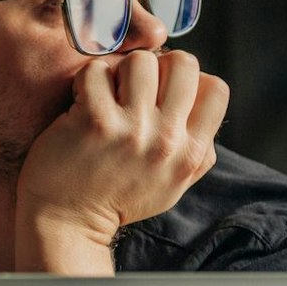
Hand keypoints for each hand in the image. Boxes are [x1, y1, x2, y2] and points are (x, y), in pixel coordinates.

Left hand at [15, 50, 227, 268]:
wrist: (69, 224)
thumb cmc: (118, 199)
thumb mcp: (173, 183)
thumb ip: (197, 148)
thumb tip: (209, 99)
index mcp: (191, 153)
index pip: (217, 88)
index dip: (190, 80)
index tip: (165, 93)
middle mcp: (166, 141)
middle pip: (183, 63)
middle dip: (158, 66)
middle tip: (134, 88)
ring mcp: (131, 130)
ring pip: (141, 61)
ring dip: (121, 70)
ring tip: (108, 94)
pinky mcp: (94, 122)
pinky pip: (98, 71)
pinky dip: (88, 79)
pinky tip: (82, 101)